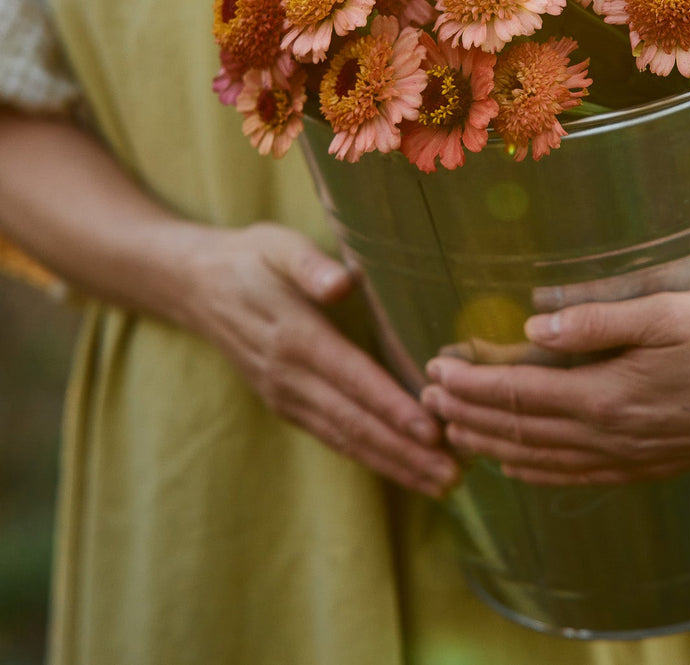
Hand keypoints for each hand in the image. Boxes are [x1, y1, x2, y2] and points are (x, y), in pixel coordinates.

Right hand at [185, 221, 460, 497]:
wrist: (196, 286)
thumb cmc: (252, 258)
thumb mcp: (279, 245)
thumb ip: (310, 265)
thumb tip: (342, 283)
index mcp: (296, 336)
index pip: (353, 378)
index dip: (392, 407)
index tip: (432, 431)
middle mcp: (290, 376)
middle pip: (354, 422)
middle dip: (405, 452)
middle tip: (454, 475)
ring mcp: (286, 396)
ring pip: (345, 438)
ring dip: (394, 464)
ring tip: (440, 483)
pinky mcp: (286, 405)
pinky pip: (332, 436)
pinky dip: (370, 456)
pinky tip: (403, 469)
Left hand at [422, 290, 689, 485]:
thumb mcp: (667, 311)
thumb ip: (597, 320)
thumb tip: (534, 324)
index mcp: (608, 395)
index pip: (519, 394)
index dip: (472, 383)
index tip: (435, 368)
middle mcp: (611, 437)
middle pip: (521, 430)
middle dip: (467, 415)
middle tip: (426, 400)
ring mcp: (629, 459)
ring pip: (541, 461)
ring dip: (492, 445)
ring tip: (453, 432)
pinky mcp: (647, 466)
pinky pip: (575, 479)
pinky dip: (535, 472)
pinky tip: (518, 467)